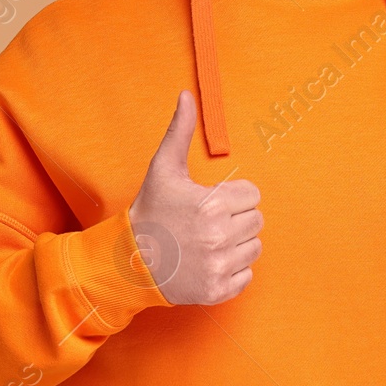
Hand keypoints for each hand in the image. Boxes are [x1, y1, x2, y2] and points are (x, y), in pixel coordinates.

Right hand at [128, 90, 263, 304]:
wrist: (128, 261)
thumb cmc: (150, 212)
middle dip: (236, 219)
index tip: (209, 201)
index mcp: (212, 204)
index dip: (232, 196)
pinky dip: (232, 271)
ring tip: (208, 242)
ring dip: (236, 245)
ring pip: (254, 248)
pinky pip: (247, 276)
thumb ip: (180, 131)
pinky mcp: (218, 290)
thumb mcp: (163, 169)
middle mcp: (219, 236)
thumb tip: (187, 95)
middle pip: (256, 221)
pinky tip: (208, 263)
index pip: (252, 195)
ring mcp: (219, 266)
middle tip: (207, 223)